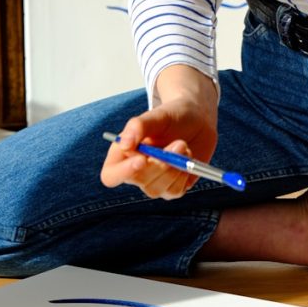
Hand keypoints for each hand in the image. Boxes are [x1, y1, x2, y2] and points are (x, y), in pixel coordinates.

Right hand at [100, 65, 217, 199]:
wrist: (197, 120)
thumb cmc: (172, 116)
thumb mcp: (157, 115)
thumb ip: (138, 126)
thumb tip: (124, 144)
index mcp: (123, 154)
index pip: (111, 175)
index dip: (123, 172)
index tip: (142, 159)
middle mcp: (136, 172)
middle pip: (139, 181)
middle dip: (160, 164)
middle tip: (179, 143)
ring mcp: (154, 183)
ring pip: (158, 188)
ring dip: (175, 166)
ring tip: (183, 144)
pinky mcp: (172, 188)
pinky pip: (175, 191)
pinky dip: (184, 172)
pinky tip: (187, 156)